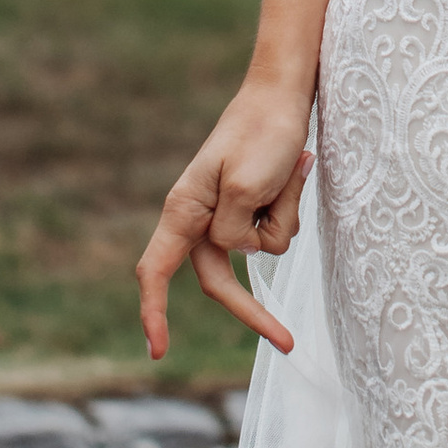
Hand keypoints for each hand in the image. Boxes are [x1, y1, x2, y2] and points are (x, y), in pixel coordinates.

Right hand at [136, 77, 316, 362]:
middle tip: (289, 342)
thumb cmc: (260, 135)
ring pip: (260, 249)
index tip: (159, 351)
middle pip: (221, 281)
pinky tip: (293, 169)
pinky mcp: (253, 209)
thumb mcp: (243, 187)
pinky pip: (276, 232)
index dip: (153, 313)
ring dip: (281, 215)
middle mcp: (200, 218)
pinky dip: (290, 207)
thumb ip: (233, 232)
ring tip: (286, 170)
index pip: (156, 272)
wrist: (285, 96)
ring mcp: (228, 215)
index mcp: (184, 211)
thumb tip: (241, 253)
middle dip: (255, 309)